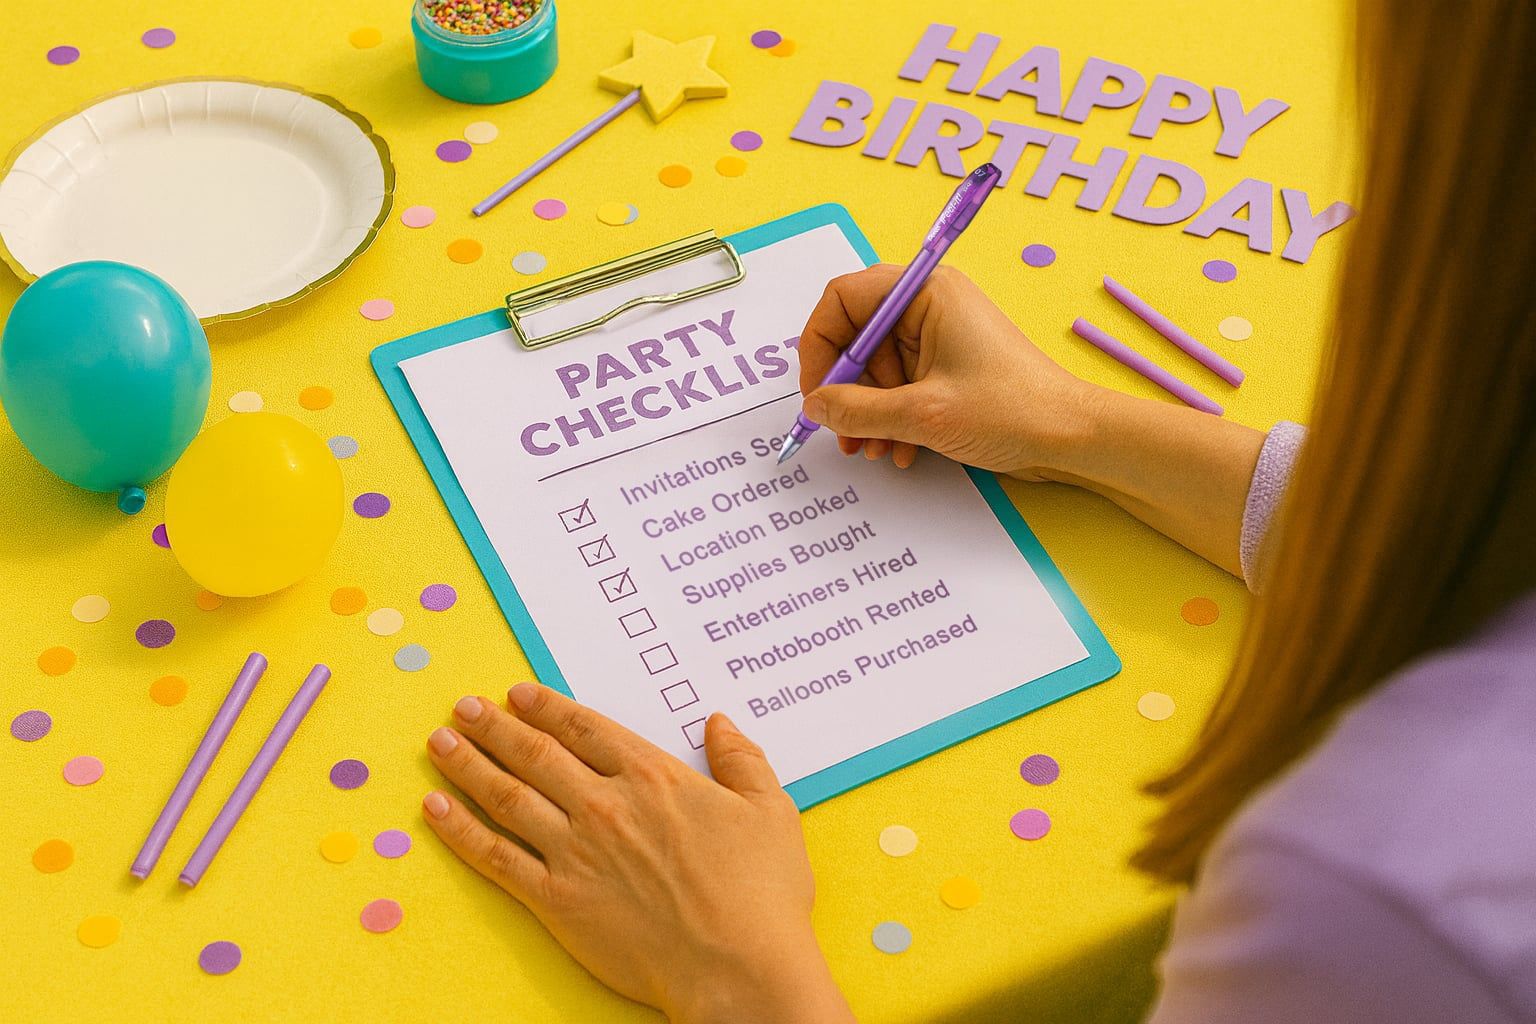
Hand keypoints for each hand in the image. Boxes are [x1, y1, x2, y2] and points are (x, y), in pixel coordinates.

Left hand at [422, 685, 854, 1023]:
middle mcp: (605, 805)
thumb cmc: (761, 895)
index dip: (546, 708)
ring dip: (468, 765)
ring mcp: (575, 852)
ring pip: (507, 796)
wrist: (738, 967)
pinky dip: (461, 830)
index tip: (517, 694)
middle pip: (535, 754)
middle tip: (463, 707)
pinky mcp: (557, 900)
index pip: (585, 728)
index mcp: (654, 776)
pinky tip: (436, 810)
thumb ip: (742, 760)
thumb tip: (720, 723)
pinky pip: (496, 857)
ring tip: (440, 743)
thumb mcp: (770, 811)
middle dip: (493, 726)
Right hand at [797, 264, 1098, 477]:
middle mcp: (929, 306)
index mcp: (926, 293)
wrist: (1071, 437)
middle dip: (846, 389)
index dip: (821, 345)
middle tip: (842, 430)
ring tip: (873, 448)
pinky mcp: (947, 367)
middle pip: (857, 337)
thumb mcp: (923, 415)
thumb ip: (858, 410)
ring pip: (875, 368)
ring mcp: (939, 337)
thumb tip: (816, 406)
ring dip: (867, 412)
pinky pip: (898, 385)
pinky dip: (890, 417)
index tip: (817, 391)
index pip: (844, 299)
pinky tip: (899, 449)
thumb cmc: (1013, 410)